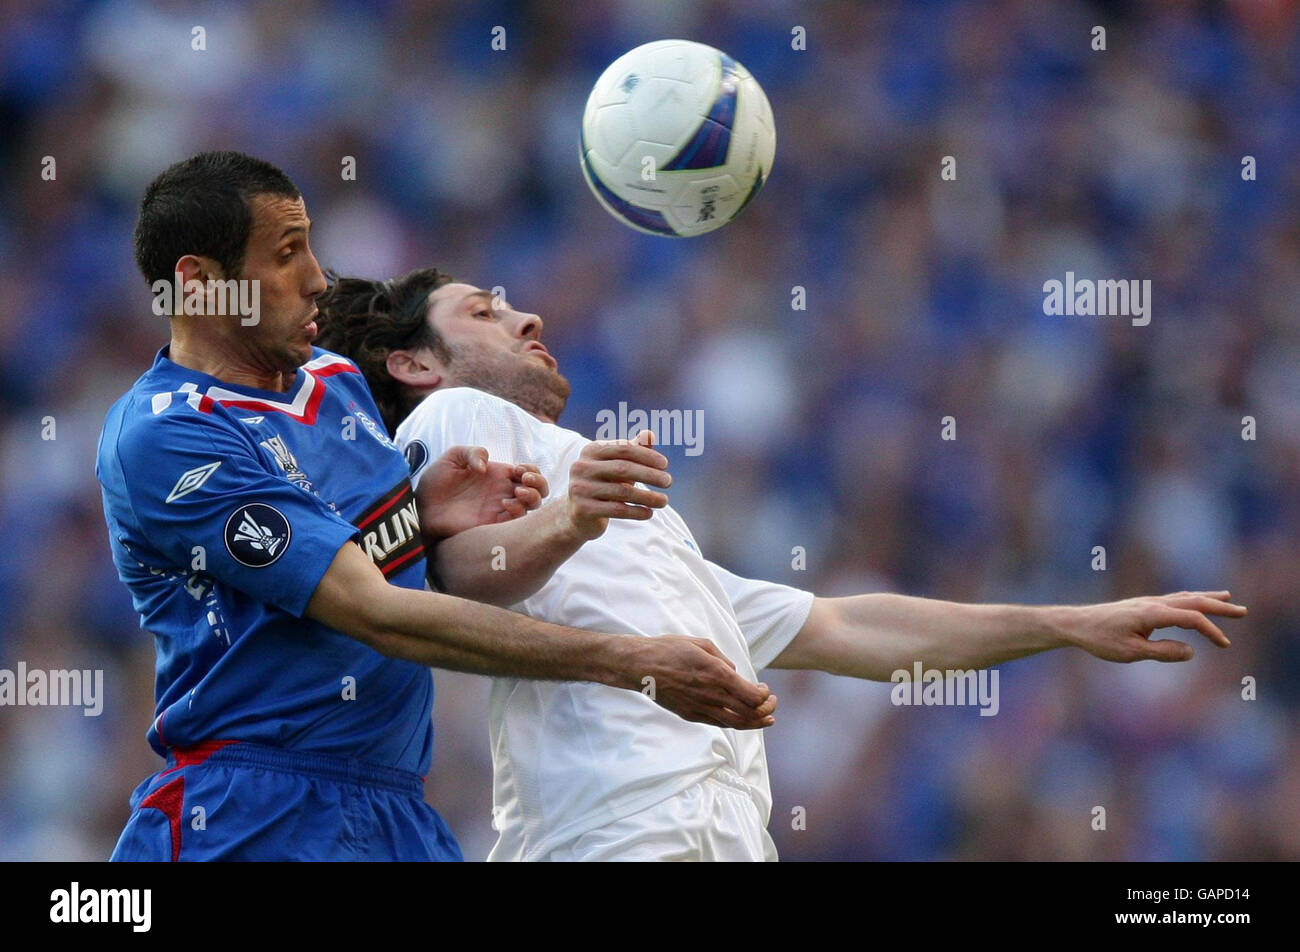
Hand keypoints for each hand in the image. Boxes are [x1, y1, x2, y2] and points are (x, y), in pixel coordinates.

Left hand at [415, 446, 547, 539]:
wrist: (421, 507)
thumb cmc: (435, 482)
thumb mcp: (452, 457)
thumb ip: (472, 452)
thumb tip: (487, 466)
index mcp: (498, 476)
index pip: (529, 473)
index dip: (531, 469)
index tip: (519, 469)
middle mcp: (503, 493)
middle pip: (538, 490)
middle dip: (539, 483)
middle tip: (524, 479)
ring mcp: (500, 509)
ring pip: (533, 506)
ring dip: (532, 496)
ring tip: (517, 492)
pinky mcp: (493, 525)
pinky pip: (516, 521)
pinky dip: (518, 511)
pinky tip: (504, 504)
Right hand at [565, 430, 671, 540]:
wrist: (578, 515)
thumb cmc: (603, 484)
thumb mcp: (617, 465)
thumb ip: (632, 449)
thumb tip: (649, 434)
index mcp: (591, 451)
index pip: (623, 449)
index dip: (646, 455)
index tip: (665, 464)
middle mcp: (582, 467)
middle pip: (623, 468)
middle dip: (650, 475)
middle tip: (668, 481)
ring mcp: (580, 488)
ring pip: (622, 491)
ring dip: (648, 497)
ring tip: (664, 501)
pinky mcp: (583, 509)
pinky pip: (617, 510)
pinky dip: (636, 511)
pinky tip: (649, 513)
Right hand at [623, 635, 777, 729]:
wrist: (641, 666)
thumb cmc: (670, 649)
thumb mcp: (702, 644)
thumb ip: (723, 660)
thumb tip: (734, 673)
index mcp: (717, 674)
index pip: (753, 696)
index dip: (765, 696)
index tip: (765, 688)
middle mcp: (712, 695)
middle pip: (749, 713)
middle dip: (766, 710)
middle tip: (772, 704)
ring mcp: (700, 708)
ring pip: (736, 724)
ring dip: (755, 723)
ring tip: (766, 720)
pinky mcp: (690, 715)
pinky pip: (718, 723)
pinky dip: (734, 723)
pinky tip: (741, 719)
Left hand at [1064, 591, 1246, 661]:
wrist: (1076, 624)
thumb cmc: (1100, 640)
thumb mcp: (1131, 652)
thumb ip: (1162, 652)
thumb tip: (1191, 652)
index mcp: (1152, 613)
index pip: (1192, 618)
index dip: (1212, 631)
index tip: (1225, 644)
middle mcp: (1153, 603)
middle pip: (1193, 601)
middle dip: (1220, 606)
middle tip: (1244, 611)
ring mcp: (1147, 602)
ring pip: (1184, 597)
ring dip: (1208, 598)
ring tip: (1228, 597)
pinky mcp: (1142, 605)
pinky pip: (1173, 599)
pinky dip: (1191, 598)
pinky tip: (1195, 600)